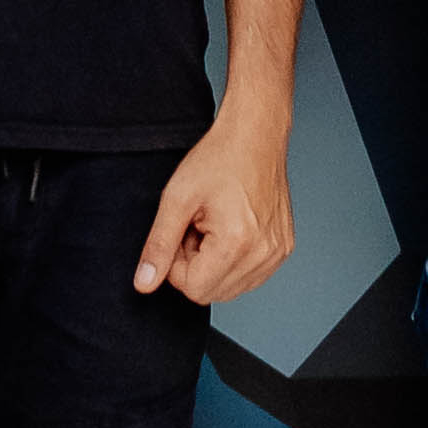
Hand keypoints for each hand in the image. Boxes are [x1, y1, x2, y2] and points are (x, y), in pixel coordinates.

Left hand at [139, 105, 295, 304]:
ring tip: (215, 225)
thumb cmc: (219, 158)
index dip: (177, 264)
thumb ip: (158, 245)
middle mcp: (263, 253)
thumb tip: (144, 283)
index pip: (193, 289)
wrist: (255, 135)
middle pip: (212, 292)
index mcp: (236, 243)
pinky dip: (233, 260)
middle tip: (198, 226)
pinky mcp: (283, 249)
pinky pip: (249, 277)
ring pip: (230, 288)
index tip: (183, 231)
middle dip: (196, 266)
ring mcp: (277, 253)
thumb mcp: (177, 198)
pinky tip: (231, 228)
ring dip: (214, 264)